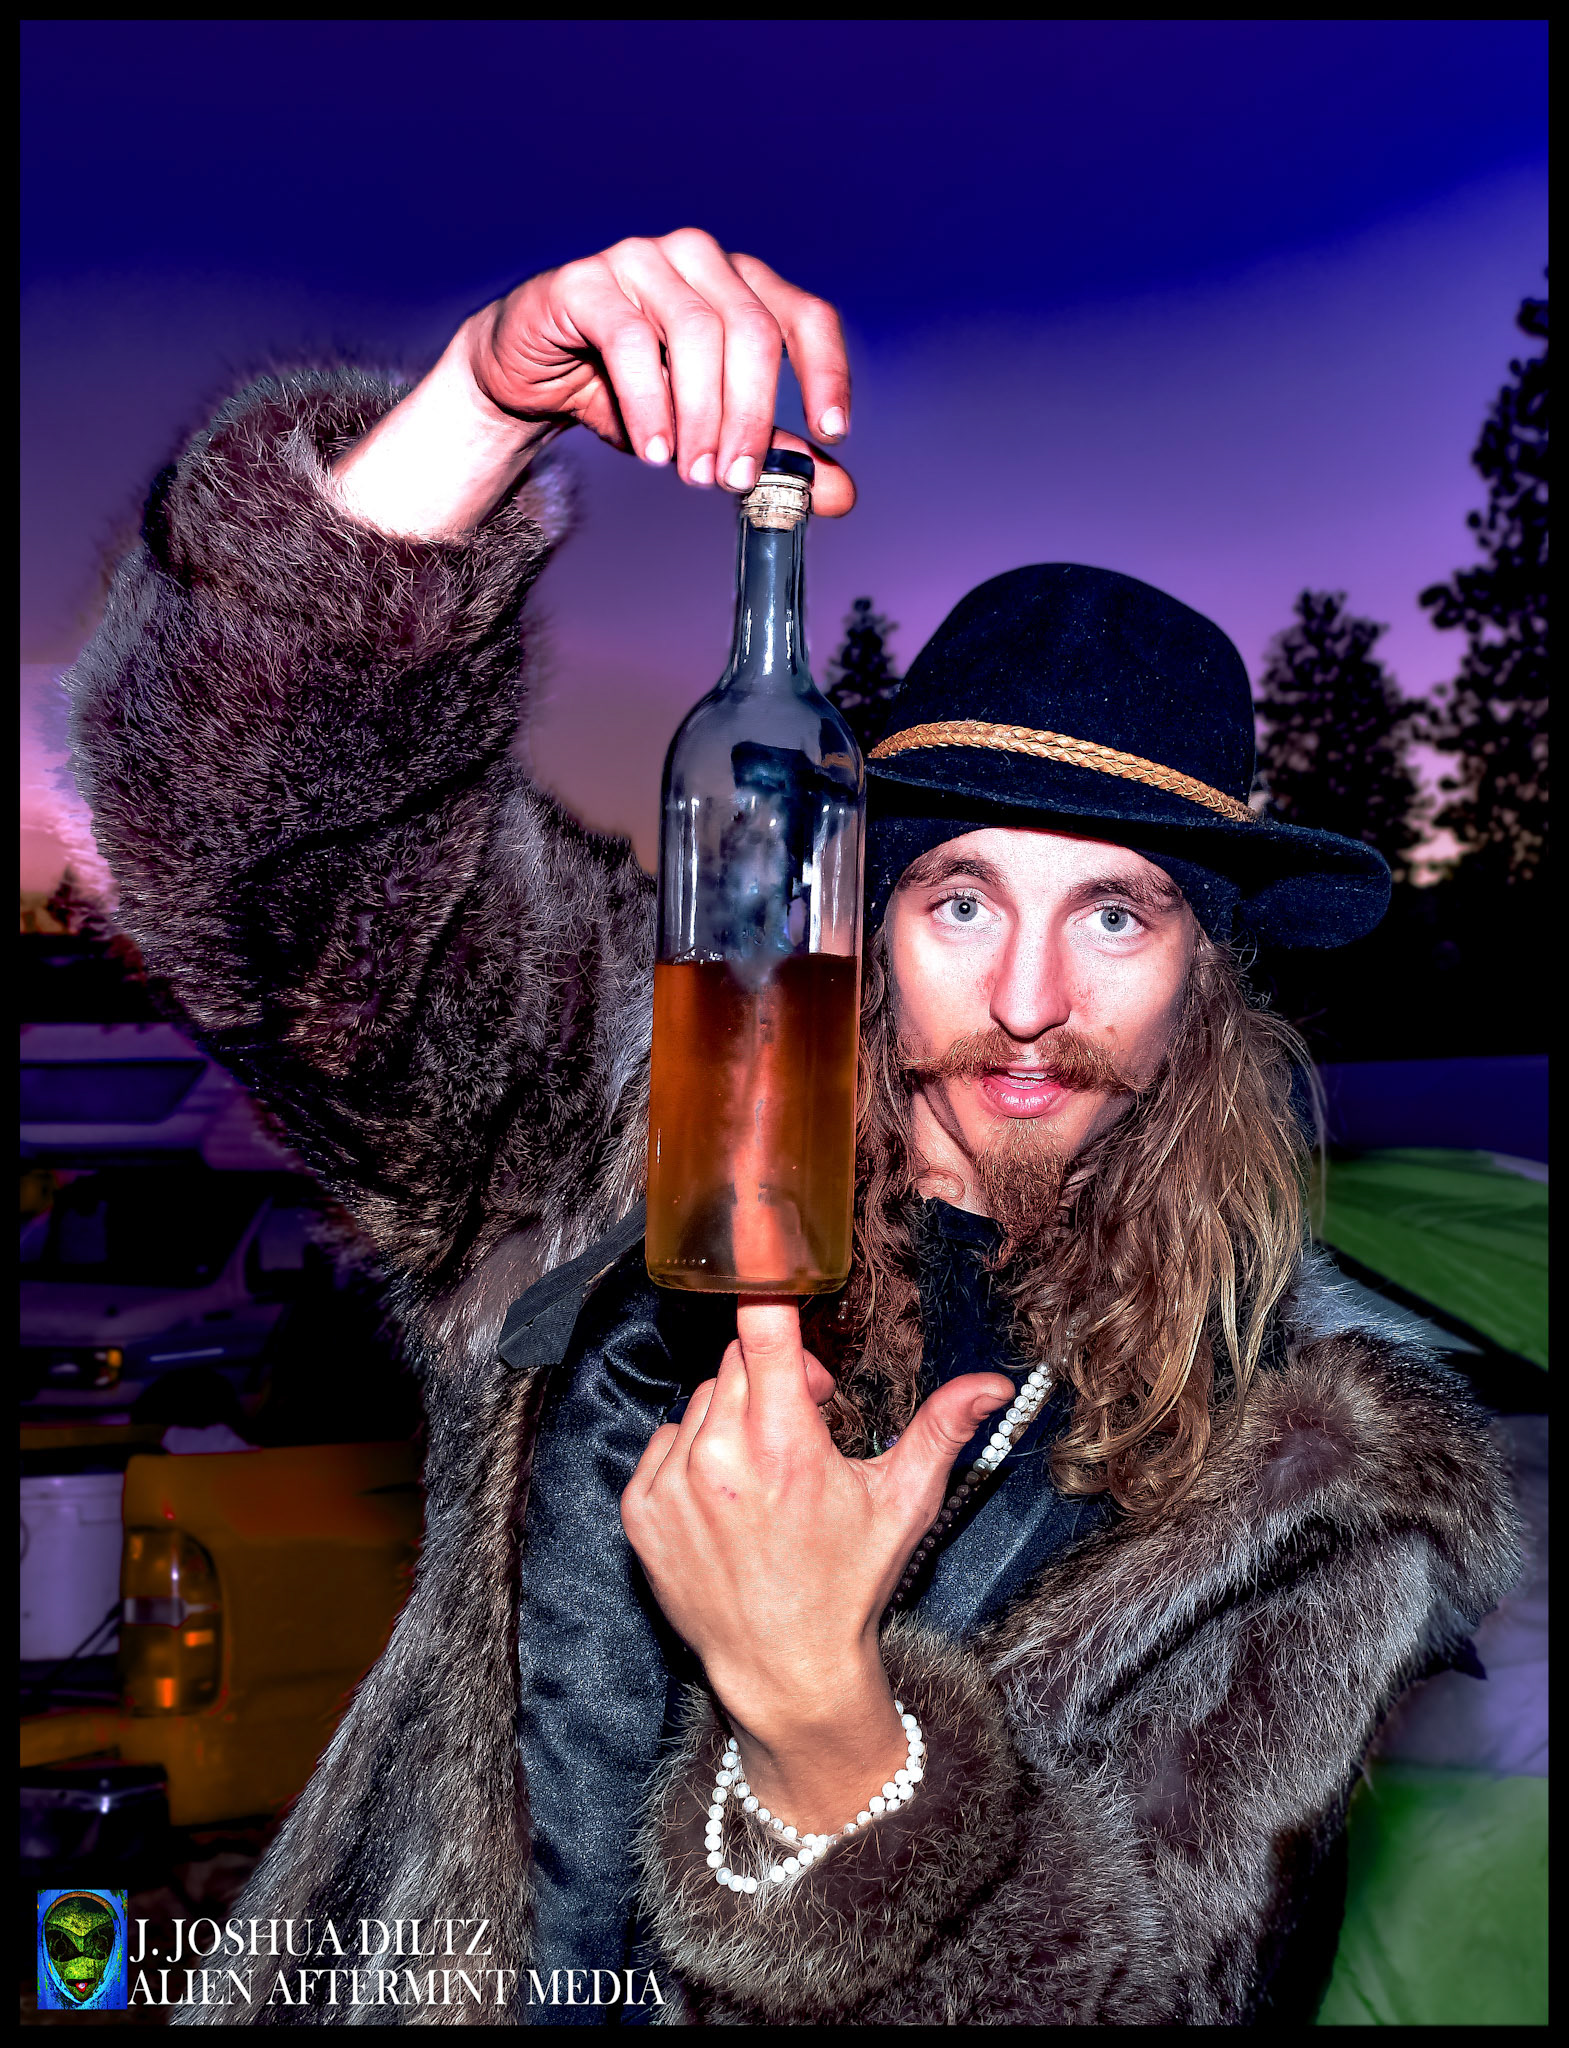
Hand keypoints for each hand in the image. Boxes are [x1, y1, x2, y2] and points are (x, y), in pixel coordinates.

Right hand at [461, 228, 855, 512]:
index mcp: (742, 284)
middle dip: (751, 416)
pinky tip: (653, 451)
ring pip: (697, 333)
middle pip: (753, 331)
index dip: (827, 372)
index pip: (806, 316)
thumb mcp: (710, 431)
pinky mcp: (586, 281)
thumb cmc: (629, 395)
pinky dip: (649, 404)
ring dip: (701, 416)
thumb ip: (772, 456)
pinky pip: (630, 340)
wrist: (533, 378)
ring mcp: (642, 260)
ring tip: (693, 472)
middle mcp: (699, 259)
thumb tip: (841, 494)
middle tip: (735, 480)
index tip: (831, 432)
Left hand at [621, 1301, 1011, 1832]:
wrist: (783, 1667)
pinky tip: (727, 1498)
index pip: (761, 1333)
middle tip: (804, 1424)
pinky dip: (692, 1455)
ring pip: (700, 1402)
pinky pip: (664, 1443)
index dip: (765, 1288)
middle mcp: (719, 1460)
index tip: (765, 1256)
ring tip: (766, 1472)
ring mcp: (673, 1486)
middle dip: (772, 1378)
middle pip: (736, 1364)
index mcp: (785, 1447)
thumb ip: (942, 1429)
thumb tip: (993, 1382)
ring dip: (732, 1418)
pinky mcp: (640, 1511)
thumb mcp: (902, 1503)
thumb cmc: (848, 1584)